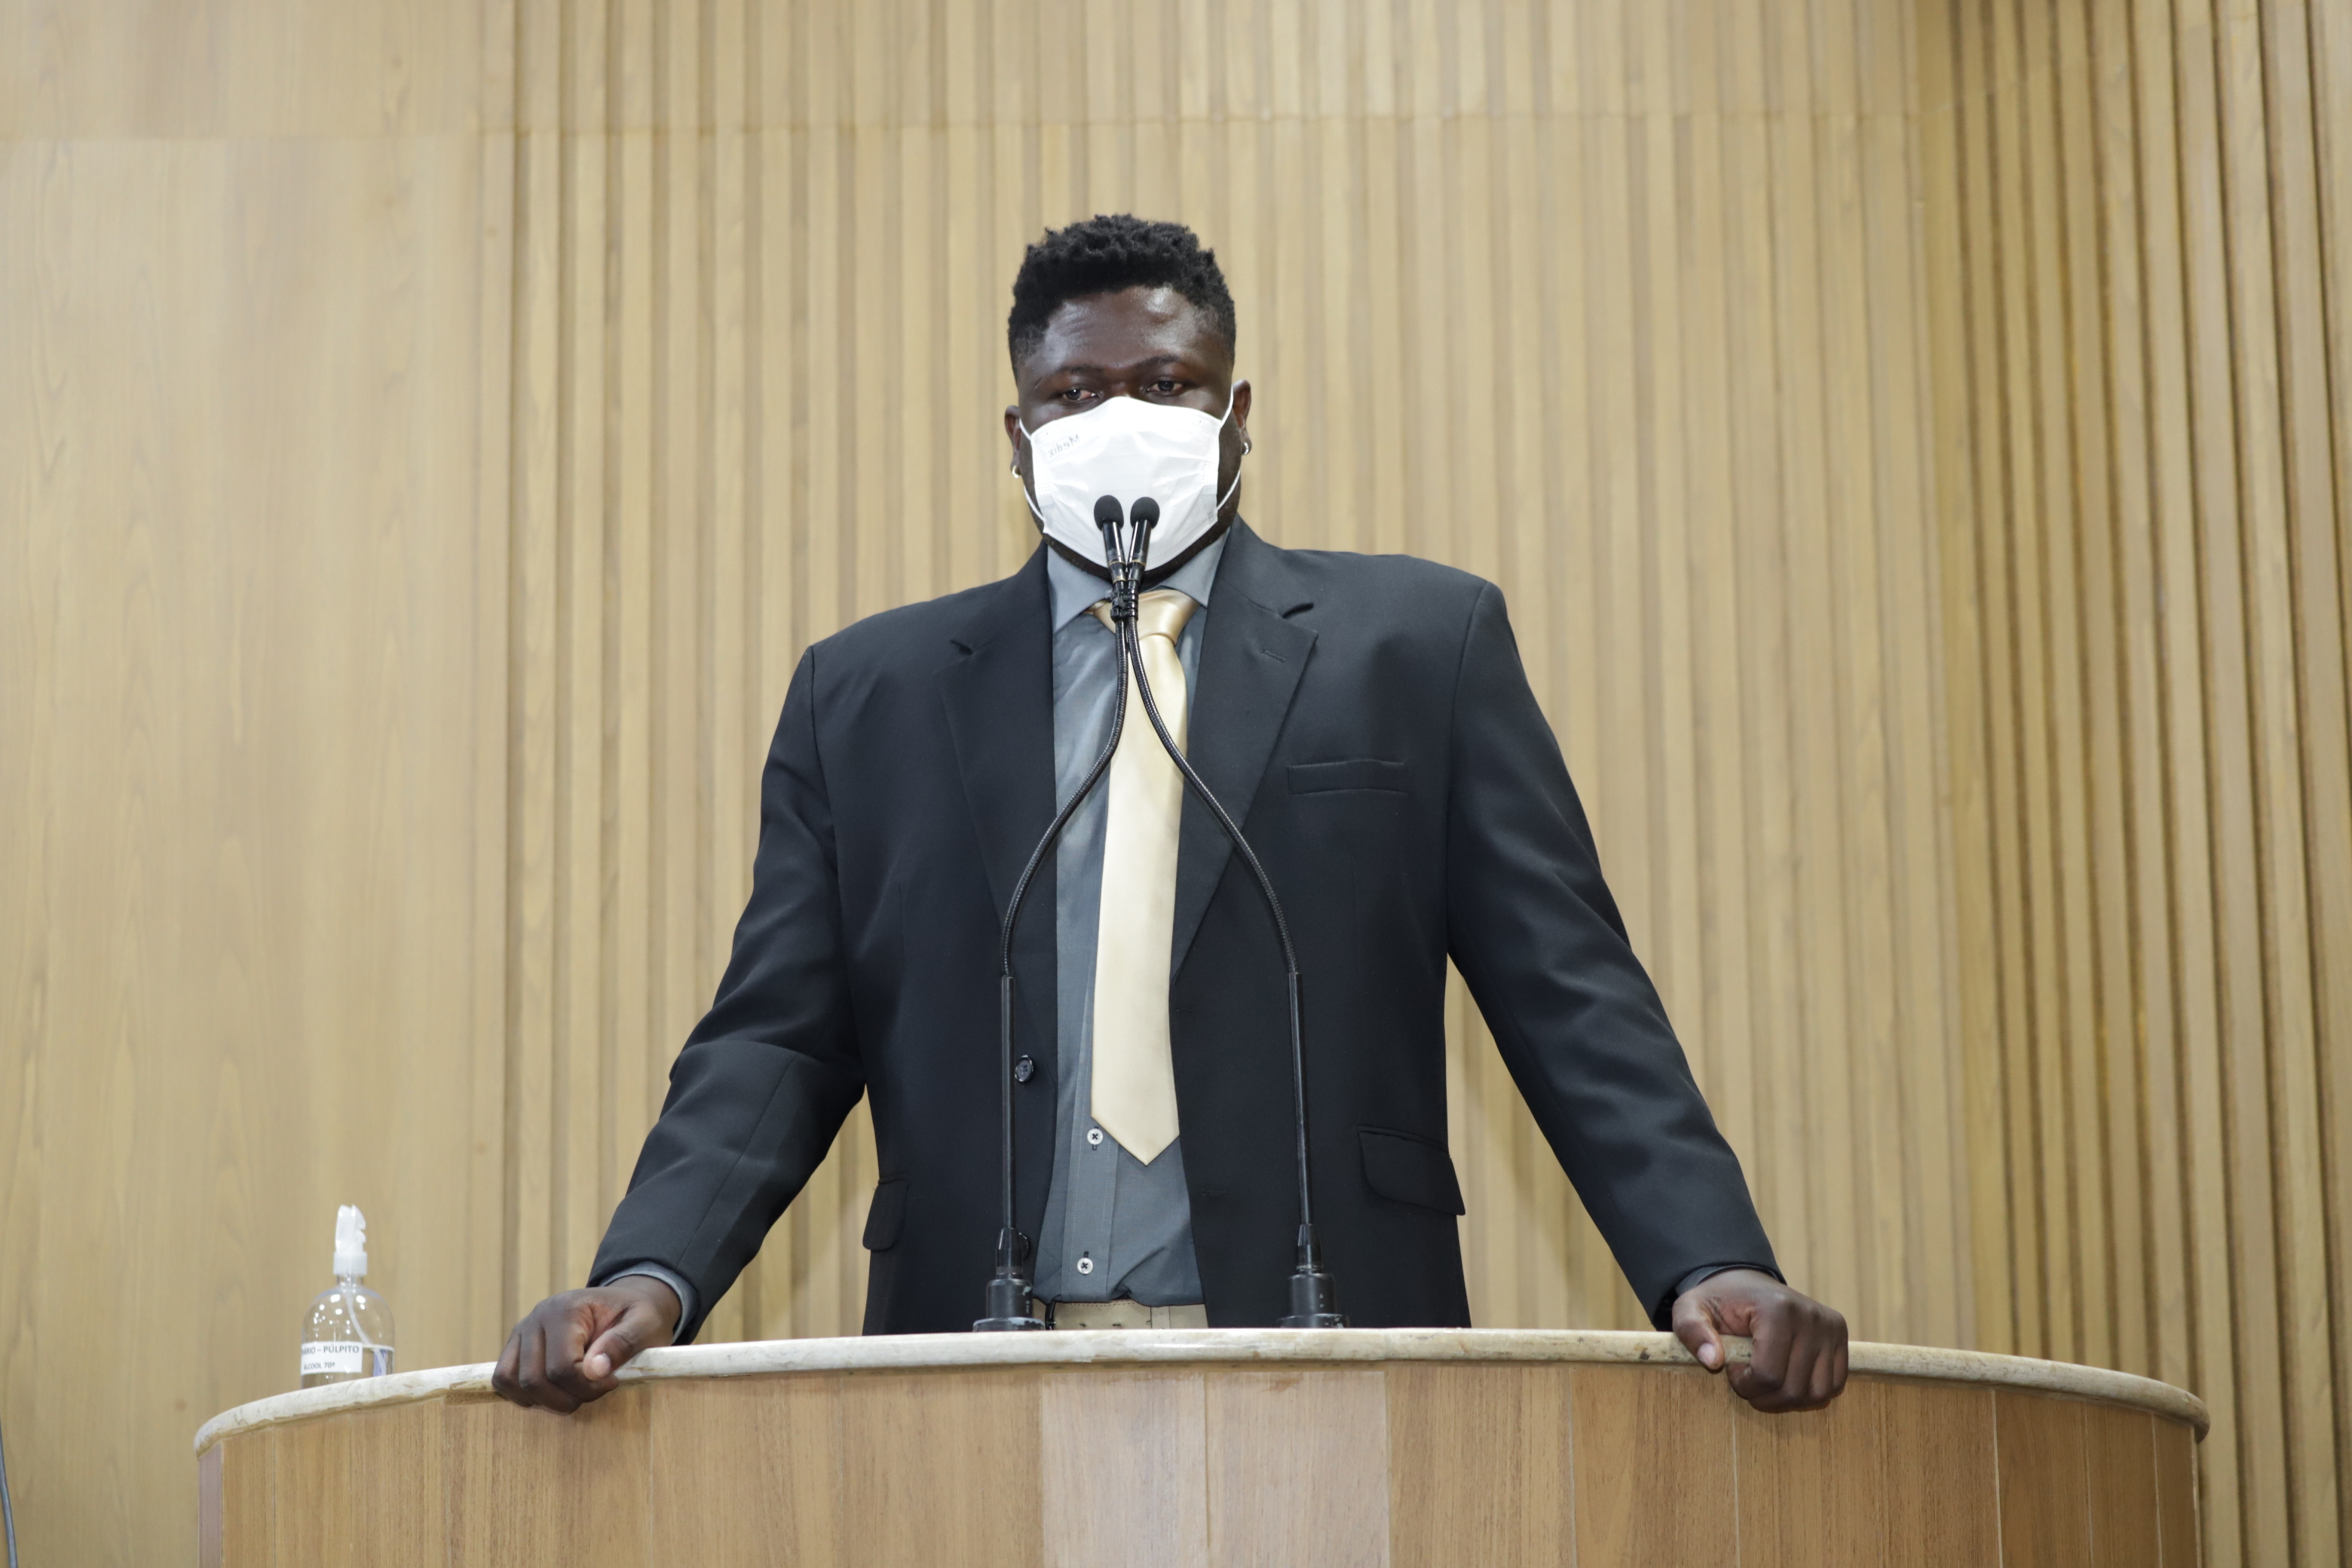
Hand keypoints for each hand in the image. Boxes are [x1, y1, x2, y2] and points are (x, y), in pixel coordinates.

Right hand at [491, 1276, 682, 1412]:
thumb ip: (623, 1343)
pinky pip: (503, 1379)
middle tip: (595, 1391)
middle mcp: (536, 1317)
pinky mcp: (516, 1346)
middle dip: (566, 1398)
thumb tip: (594, 1370)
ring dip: (544, 1400)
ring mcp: (522, 1331)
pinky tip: (555, 1392)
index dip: (586, 1387)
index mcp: (566, 1309)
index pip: (562, 1366)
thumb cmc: (636, 1316)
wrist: (624, 1305)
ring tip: (575, 1393)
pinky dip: (525, 1395)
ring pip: (513, 1383)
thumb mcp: (645, 1323)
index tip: (612, 1383)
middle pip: (534, 1379)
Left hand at [1672, 1268, 1847, 1411]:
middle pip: (1794, 1389)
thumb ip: (1693, 1331)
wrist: (1746, 1283)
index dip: (1744, 1384)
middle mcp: (1812, 1317)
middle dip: (1764, 1396)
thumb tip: (1712, 1361)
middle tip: (1747, 1379)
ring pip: (1817, 1393)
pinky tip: (1787, 1377)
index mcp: (1778, 1309)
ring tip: (1766, 1379)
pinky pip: (1834, 1385)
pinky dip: (1809, 1391)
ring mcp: (1830, 1327)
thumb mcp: (1691, 1310)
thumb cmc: (1718, 1301)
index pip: (1768, 1375)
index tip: (1731, 1369)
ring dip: (1788, 1399)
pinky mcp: (1840, 1336)